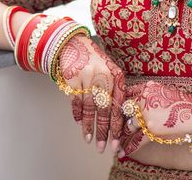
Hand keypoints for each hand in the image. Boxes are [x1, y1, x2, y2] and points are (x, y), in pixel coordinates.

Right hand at [58, 35, 124, 152]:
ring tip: (89, 140)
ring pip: (89, 108)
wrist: (74, 43)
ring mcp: (87, 77)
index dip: (117, 127)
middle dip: (103, 131)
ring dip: (88, 126)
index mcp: (116, 76)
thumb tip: (119, 119)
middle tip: (103, 148)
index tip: (116, 143)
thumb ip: (114, 91)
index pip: (118, 107)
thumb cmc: (95, 61)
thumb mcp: (110, 72)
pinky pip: (76, 101)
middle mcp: (104, 77)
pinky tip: (79, 123)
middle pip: (104, 110)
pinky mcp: (73, 78)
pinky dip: (77, 113)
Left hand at [118, 80, 191, 158]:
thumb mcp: (163, 93)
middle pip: (125, 112)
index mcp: (147, 88)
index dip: (118, 105)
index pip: (126, 95)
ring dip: (121, 138)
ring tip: (114, 145)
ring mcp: (147, 114)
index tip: (112, 113)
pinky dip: (129, 148)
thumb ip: (148, 96)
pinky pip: (136, 139)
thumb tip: (133, 107)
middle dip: (117, 123)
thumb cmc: (182, 105)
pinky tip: (122, 153)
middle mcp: (144, 99)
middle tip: (111, 131)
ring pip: (128, 127)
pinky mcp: (151, 129)